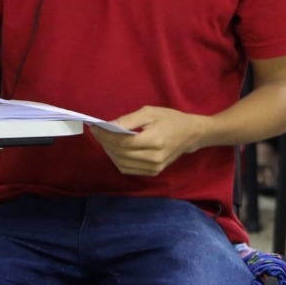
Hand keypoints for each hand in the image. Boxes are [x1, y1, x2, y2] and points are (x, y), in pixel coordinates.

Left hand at [89, 106, 210, 176]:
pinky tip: (116, 150)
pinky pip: (128, 169)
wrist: (191, 134)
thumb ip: (128, 120)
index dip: (105, 135)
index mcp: (154, 140)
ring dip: (109, 152)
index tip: (95, 127)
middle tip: (98, 132)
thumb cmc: (170, 119)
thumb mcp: (150, 112)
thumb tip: (108, 126)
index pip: (122, 141)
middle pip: (120, 153)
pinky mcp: (153, 172)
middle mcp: (154, 157)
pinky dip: (118, 160)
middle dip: (105, 142)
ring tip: (106, 140)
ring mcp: (154, 167)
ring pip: (122, 163)